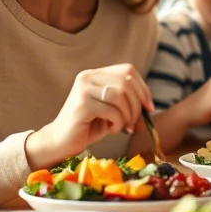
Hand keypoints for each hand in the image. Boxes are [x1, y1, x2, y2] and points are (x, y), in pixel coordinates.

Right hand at [27, 64, 152, 168]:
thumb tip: (149, 106)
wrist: (61, 141)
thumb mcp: (112, 110)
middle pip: (126, 82)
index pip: (128, 70)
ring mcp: (83, 89)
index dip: (143, 88)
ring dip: (128, 115)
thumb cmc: (89, 125)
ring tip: (123, 127)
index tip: (149, 107)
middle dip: (137, 104)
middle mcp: (88, 77)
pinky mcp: (82, 105)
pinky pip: (112, 111)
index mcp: (95, 74)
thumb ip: (127, 101)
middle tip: (135, 122)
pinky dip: (118, 123)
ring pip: (120, 96)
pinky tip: (112, 129)